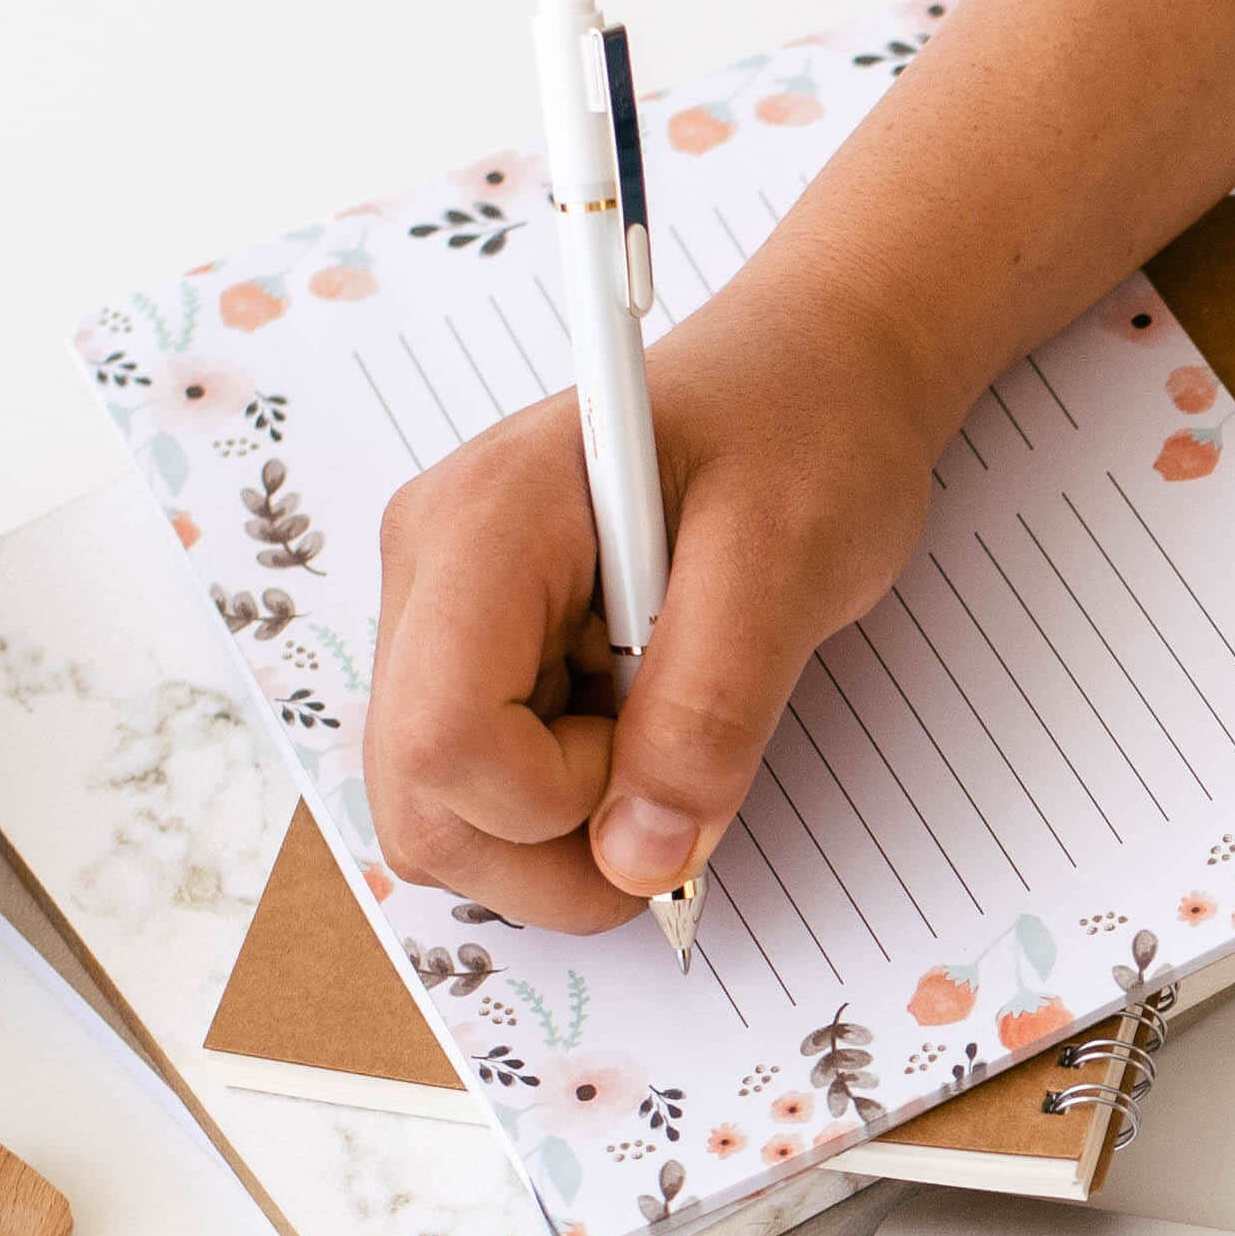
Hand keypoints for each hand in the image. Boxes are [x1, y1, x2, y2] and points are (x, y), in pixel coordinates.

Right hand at [368, 267, 941, 930]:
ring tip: (660, 733)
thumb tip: (641, 859)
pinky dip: (568, 802)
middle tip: (672, 788)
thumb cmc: (805, 430)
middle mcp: (428, 571)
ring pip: (444, 814)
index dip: (557, 803)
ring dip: (562, 831)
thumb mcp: (790, 561)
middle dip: (550, 851)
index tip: (666, 752)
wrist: (814, 376)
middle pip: (420, 805)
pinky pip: (484, 789)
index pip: (443, 742)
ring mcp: (439, 617)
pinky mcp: (473, 655)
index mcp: (482, 524)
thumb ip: (711, 712)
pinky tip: (637, 722)